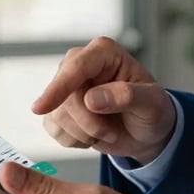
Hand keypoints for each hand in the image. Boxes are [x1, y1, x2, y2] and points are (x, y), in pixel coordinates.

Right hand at [33, 36, 175, 164]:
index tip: (41, 108)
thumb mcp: (152, 103)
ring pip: (56, 115)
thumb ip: (127, 96)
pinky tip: (92, 136)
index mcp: (105, 52)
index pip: (76, 66)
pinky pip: (54, 129)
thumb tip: (91, 98)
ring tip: (108, 131)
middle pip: (65, 96)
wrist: (146, 130)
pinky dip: (74, 141)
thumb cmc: (152, 110)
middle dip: (88, 123)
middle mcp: (81, 64)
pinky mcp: (59, 108)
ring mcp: (67, 86)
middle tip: (112, 132)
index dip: (59, 87)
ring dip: (84, 133)